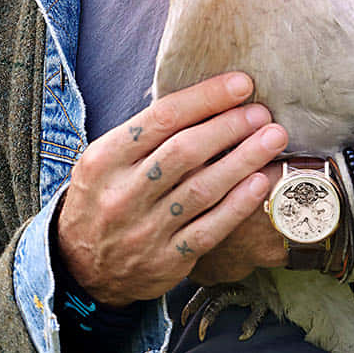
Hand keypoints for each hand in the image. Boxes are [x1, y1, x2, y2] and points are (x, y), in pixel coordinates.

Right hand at [55, 74, 288, 305]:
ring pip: (203, 189)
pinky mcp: (166, 260)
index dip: (207, 98)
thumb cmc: (103, 199)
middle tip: (262, 113)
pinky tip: (261, 182)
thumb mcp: (105, 161)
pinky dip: (238, 203)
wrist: (80, 268)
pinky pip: (210, 228)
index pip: (162, 118)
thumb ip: (145, 136)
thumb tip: (208, 100)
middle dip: (230, 127)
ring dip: (244, 160)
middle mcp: (123, 194)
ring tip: (273, 139)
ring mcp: (145, 230)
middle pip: (185, 151)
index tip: (242, 85)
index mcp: (105, 159)